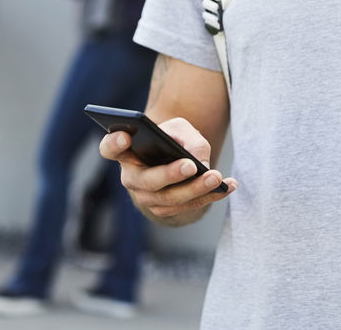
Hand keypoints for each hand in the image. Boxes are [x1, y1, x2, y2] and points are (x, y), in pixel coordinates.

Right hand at [99, 116, 235, 220]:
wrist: (179, 159)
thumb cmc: (174, 139)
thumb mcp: (181, 129)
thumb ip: (186, 138)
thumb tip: (197, 159)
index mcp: (127, 152)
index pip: (110, 149)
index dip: (114, 144)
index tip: (125, 135)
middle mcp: (131, 178)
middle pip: (146, 181)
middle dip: (169, 174)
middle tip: (191, 166)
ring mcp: (147, 198)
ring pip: (169, 199)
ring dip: (195, 189)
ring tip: (216, 177)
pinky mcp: (166, 209)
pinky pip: (188, 206)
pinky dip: (210, 196)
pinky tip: (229, 185)